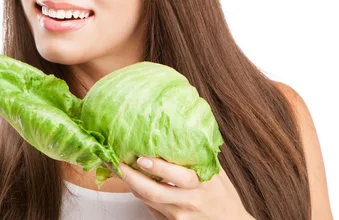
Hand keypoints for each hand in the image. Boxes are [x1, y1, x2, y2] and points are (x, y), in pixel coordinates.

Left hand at [118, 157, 253, 219]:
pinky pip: (151, 209)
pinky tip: (130, 182)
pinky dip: (139, 194)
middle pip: (155, 192)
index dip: (158, 168)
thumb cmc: (223, 195)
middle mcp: (191, 201)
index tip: (142, 157)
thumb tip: (180, 127)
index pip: (179, 176)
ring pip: (148, 200)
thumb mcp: (217, 174)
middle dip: (132, 177)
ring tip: (115, 167)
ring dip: (130, 184)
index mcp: (203, 184)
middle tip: (116, 162)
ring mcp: (181, 215)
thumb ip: (199, 157)